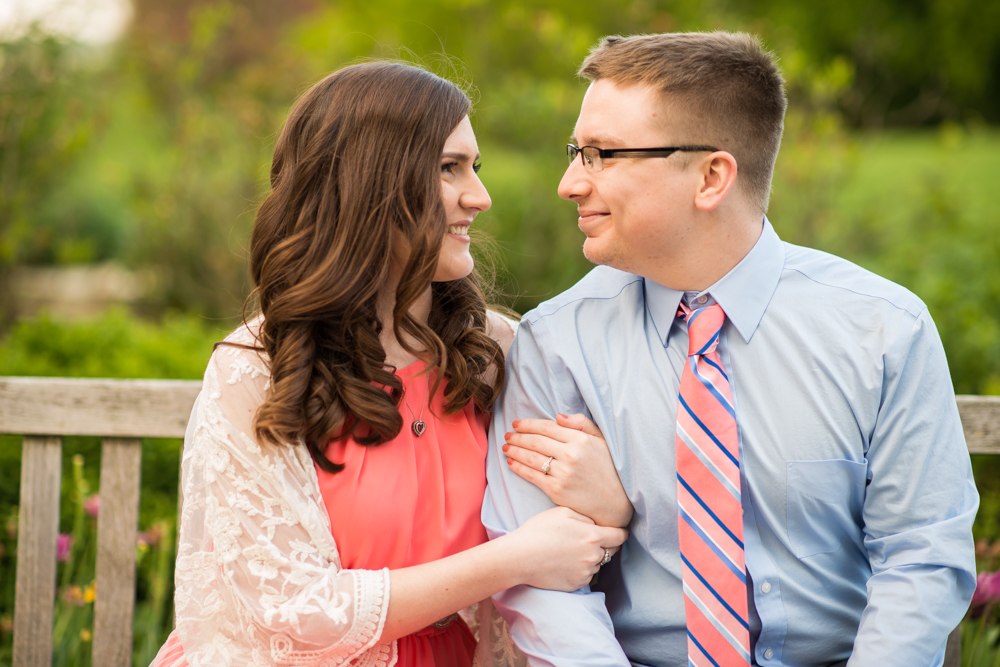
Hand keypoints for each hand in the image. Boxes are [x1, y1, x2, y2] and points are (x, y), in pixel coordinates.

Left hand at [503, 413, 633, 527]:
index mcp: (580, 440)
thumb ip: (581, 423)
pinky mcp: (556, 490)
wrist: (615, 503)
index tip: (517, 424)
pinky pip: (532, 476)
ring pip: (530, 457)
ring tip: (506, 447)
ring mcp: (562, 473)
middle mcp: (570, 454)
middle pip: (535, 441)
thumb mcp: (601, 440)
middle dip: (517, 437)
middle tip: (508, 435)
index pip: (547, 427)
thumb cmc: (608, 468)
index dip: (528, 424)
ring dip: (514, 450)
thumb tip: (557, 416)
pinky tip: (511, 462)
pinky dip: (519, 468)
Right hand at [504, 506, 627, 590]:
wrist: (520, 557)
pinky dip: (581, 569)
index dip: (621, 533)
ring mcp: (586, 573)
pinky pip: (586, 575)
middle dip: (605, 544)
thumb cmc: (539, 531)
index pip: (620, 536)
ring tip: (570, 551)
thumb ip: (586, 517)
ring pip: (598, 563)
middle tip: (588, 539)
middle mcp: (593, 556)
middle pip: (611, 551)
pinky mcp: (577, 585)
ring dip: (591, 557)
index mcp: (593, 537)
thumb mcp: (563, 512)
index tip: (618, 532)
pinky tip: (565, 562)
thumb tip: (598, 524)